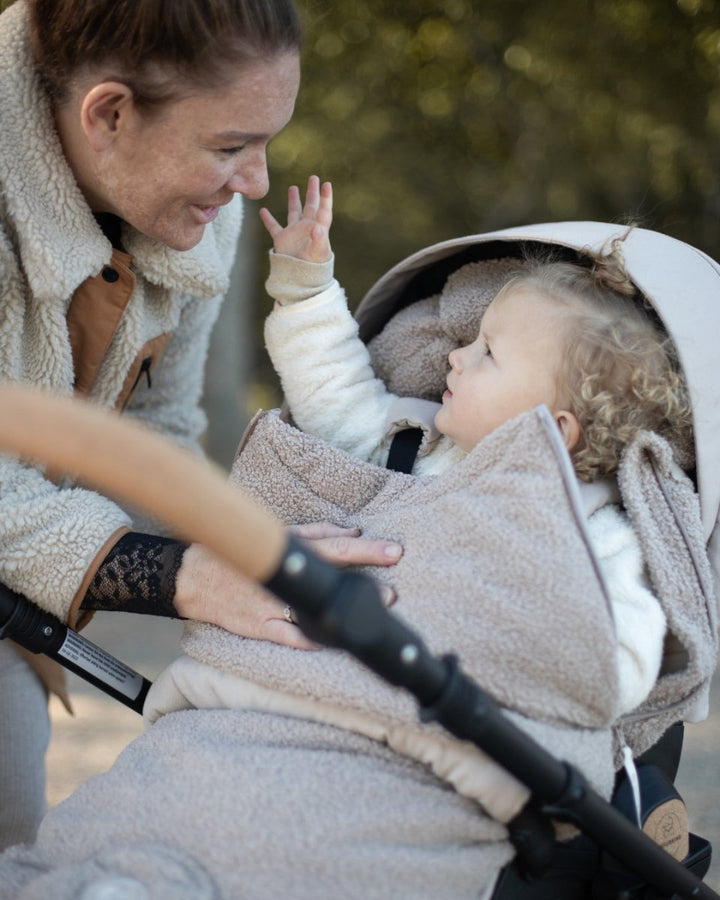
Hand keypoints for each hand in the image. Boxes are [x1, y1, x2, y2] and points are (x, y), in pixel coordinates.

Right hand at [174, 524, 401, 649]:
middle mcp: (282, 576)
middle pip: (330, 577)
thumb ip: (315, 534)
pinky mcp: (258, 627)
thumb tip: (352, 532)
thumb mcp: (275, 535)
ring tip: (371, 615)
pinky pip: (289, 637)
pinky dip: (311, 641)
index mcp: (287, 550)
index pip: (336, 547)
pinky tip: (334, 645)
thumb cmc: (239, 553)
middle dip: (364, 585)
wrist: (193, 576)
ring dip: (345, 613)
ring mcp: (270, 603)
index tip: (395, 551)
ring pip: (314, 610)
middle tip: (392, 592)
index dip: (367, 550)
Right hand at [259, 174, 332, 262]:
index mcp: (318, 229)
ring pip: (294, 212)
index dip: (326, 197)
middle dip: (313, 192)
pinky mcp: (282, 240)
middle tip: (314, 177)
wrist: (301, 280)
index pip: (323, 210)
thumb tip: (317, 228)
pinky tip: (262, 210)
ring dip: (294, 200)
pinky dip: (268, 219)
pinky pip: (274, 227)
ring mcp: (294, 233)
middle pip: (311, 206)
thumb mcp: (318, 254)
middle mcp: (306, 228)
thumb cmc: (314, 268)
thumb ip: (318, 240)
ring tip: (293, 187)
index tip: (326, 184)